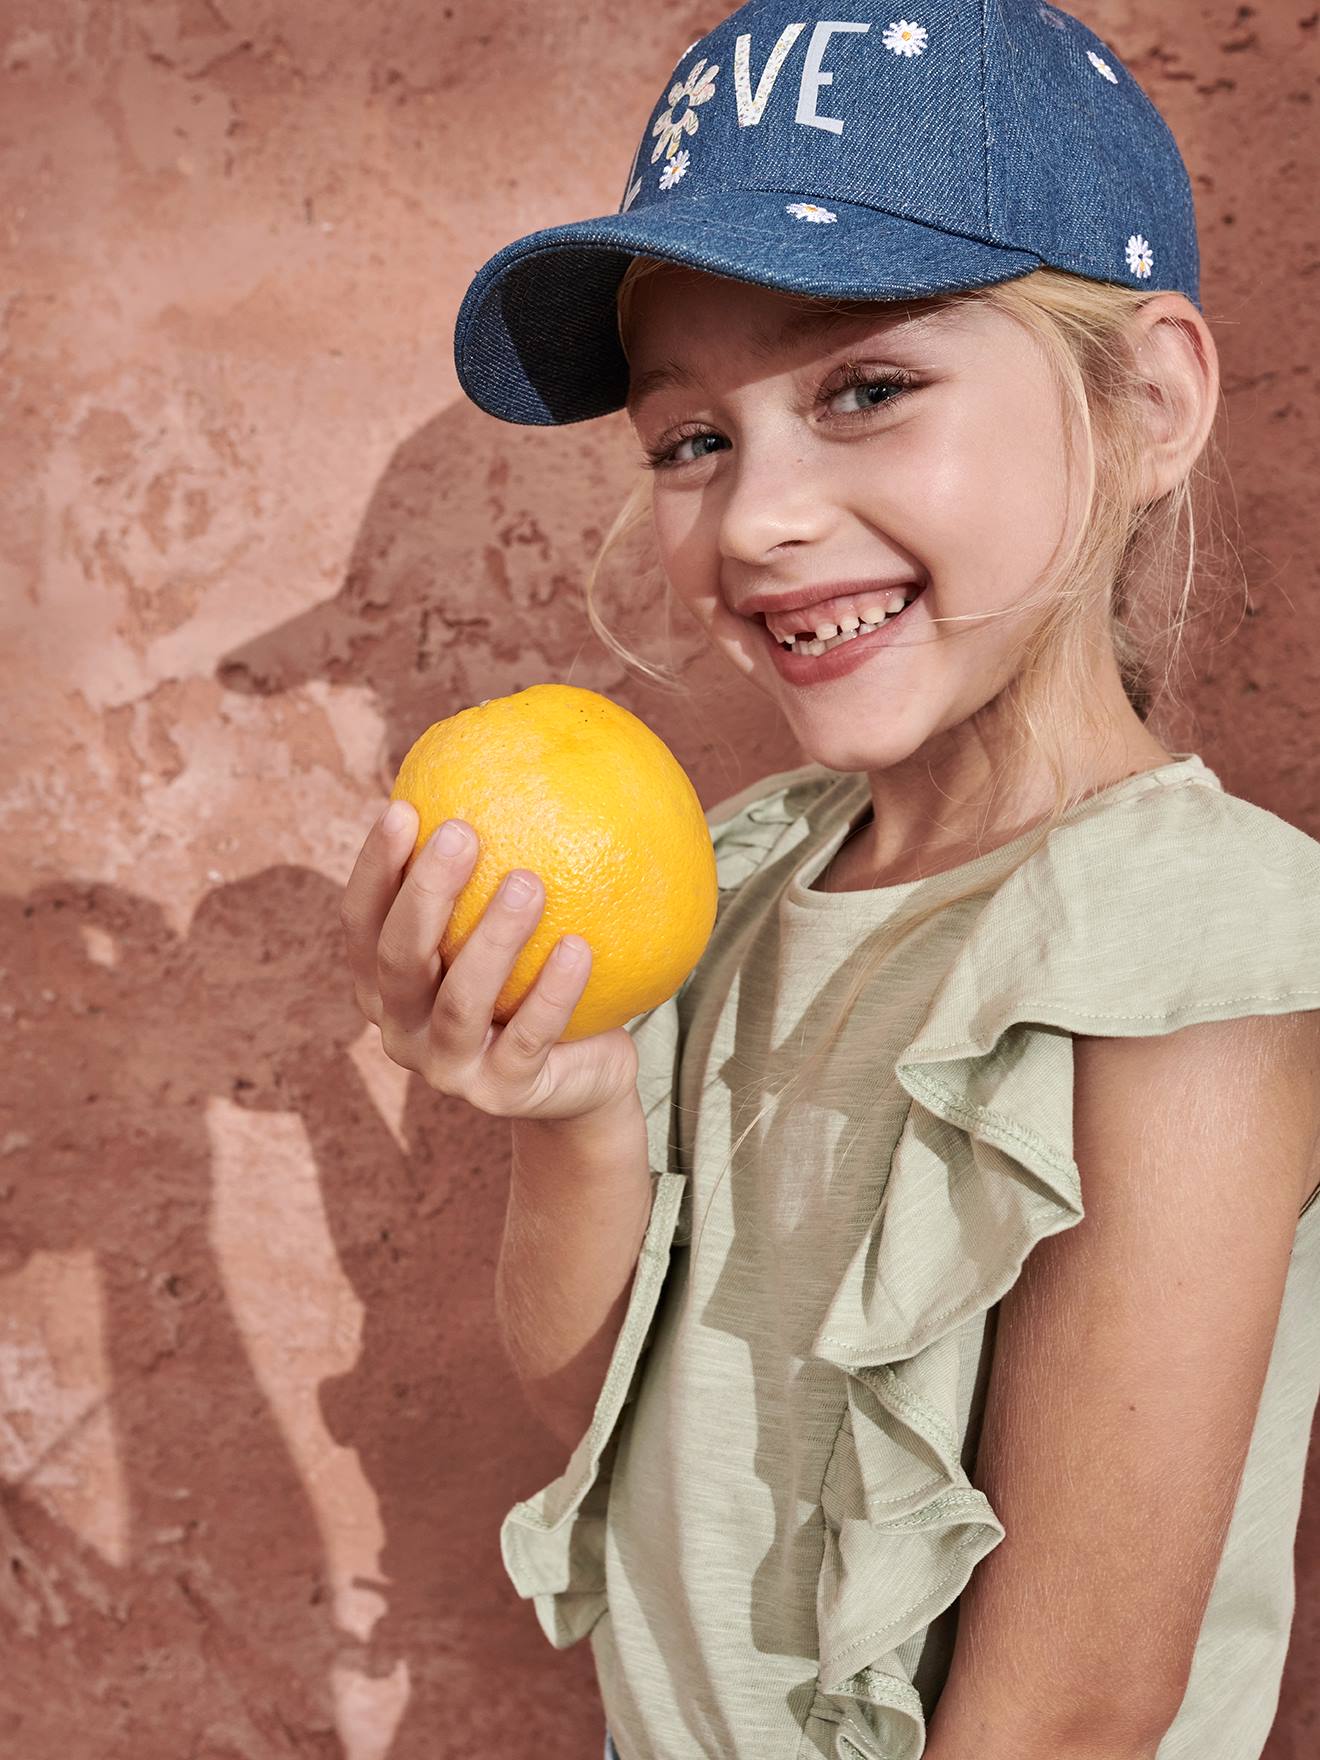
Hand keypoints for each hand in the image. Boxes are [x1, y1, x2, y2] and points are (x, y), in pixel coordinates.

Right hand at [340, 801, 640, 1122]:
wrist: (580, 1080)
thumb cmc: (535, 983)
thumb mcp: (509, 930)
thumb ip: (493, 868)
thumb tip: (516, 758)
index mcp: (385, 984)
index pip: (360, 921)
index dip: (373, 867)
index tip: (403, 806)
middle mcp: (402, 1028)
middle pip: (398, 958)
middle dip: (425, 893)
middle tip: (463, 832)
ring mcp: (448, 1069)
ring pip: (460, 1002)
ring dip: (493, 939)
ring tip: (529, 883)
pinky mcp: (502, 1095)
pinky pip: (528, 1038)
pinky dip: (553, 992)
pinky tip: (580, 947)